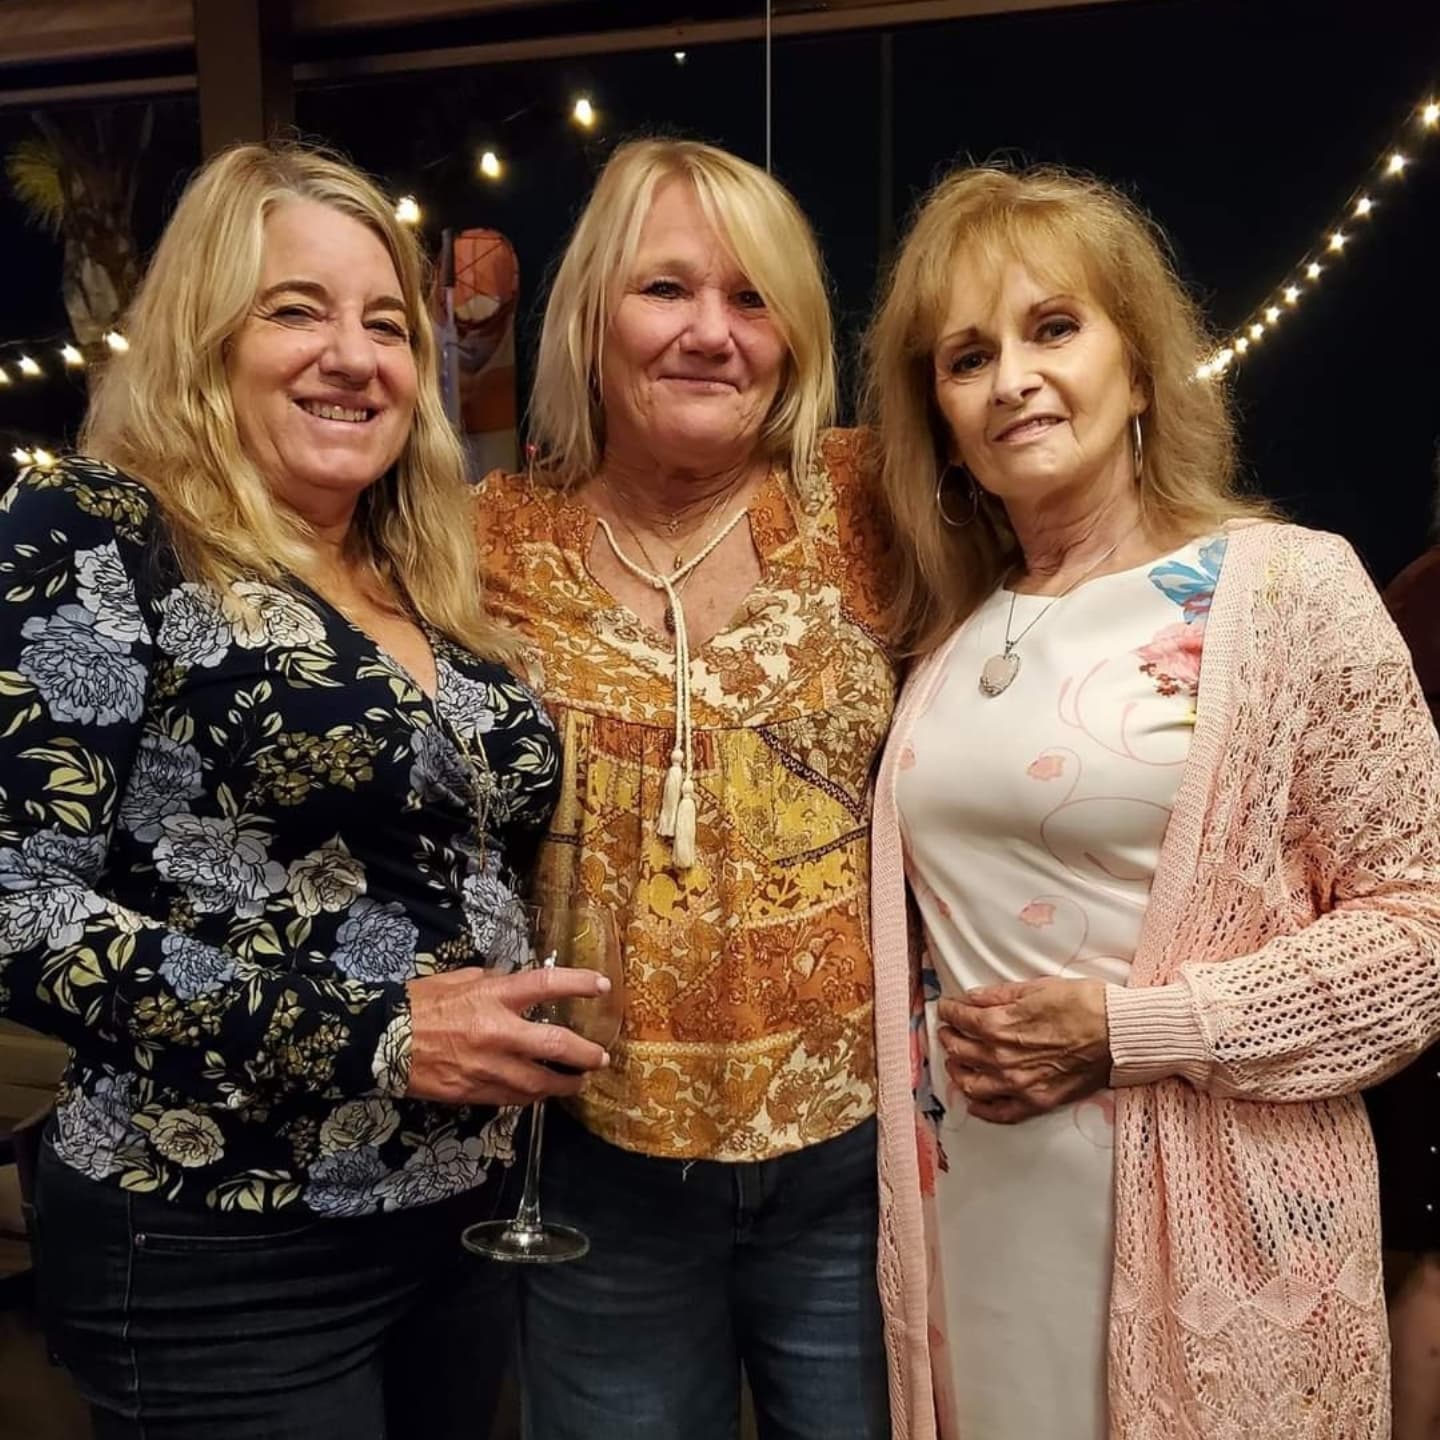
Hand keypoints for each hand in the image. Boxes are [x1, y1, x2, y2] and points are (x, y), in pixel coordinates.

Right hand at [405, 966, 611, 1106]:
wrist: (381, 1041)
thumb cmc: (418, 1004)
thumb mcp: (458, 979)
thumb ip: (493, 981)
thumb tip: (515, 984)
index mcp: (492, 996)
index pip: (546, 984)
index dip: (578, 984)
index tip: (601, 986)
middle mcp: (497, 1032)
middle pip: (556, 1045)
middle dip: (585, 1054)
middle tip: (600, 1057)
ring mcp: (487, 1067)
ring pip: (539, 1083)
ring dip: (564, 1084)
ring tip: (578, 1081)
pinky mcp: (475, 1092)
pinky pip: (513, 1098)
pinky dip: (531, 1096)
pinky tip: (540, 1093)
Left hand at [936, 978, 1110, 1124]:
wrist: (1119, 1033)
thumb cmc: (1083, 1003)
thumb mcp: (1036, 988)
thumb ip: (998, 995)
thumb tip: (970, 999)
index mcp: (1000, 1025)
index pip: (960, 1019)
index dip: (949, 1011)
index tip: (946, 1007)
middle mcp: (1002, 1058)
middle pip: (959, 1051)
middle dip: (949, 1037)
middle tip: (948, 1030)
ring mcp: (1018, 1084)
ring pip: (970, 1084)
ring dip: (957, 1071)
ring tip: (956, 1061)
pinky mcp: (1036, 1102)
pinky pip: (999, 1113)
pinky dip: (981, 1108)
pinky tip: (974, 1100)